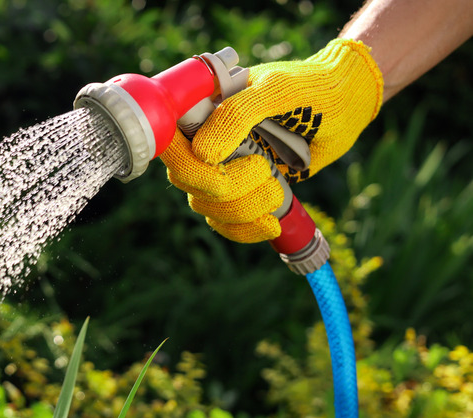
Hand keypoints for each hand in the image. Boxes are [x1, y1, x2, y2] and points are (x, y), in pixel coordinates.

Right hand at [160, 39, 382, 242]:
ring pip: (206, 205)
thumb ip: (237, 115)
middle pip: (187, 179)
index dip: (181, 159)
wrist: (348, 104)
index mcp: (204, 108)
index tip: (210, 165)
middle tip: (264, 170)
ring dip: (242, 209)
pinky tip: (270, 223)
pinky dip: (244, 230)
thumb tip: (202, 154)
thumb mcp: (277, 90)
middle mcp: (205, 139)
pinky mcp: (243, 191)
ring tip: (277, 190)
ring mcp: (223, 166)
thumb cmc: (314, 87)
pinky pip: (225, 222)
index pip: (169, 140)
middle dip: (225, 187)